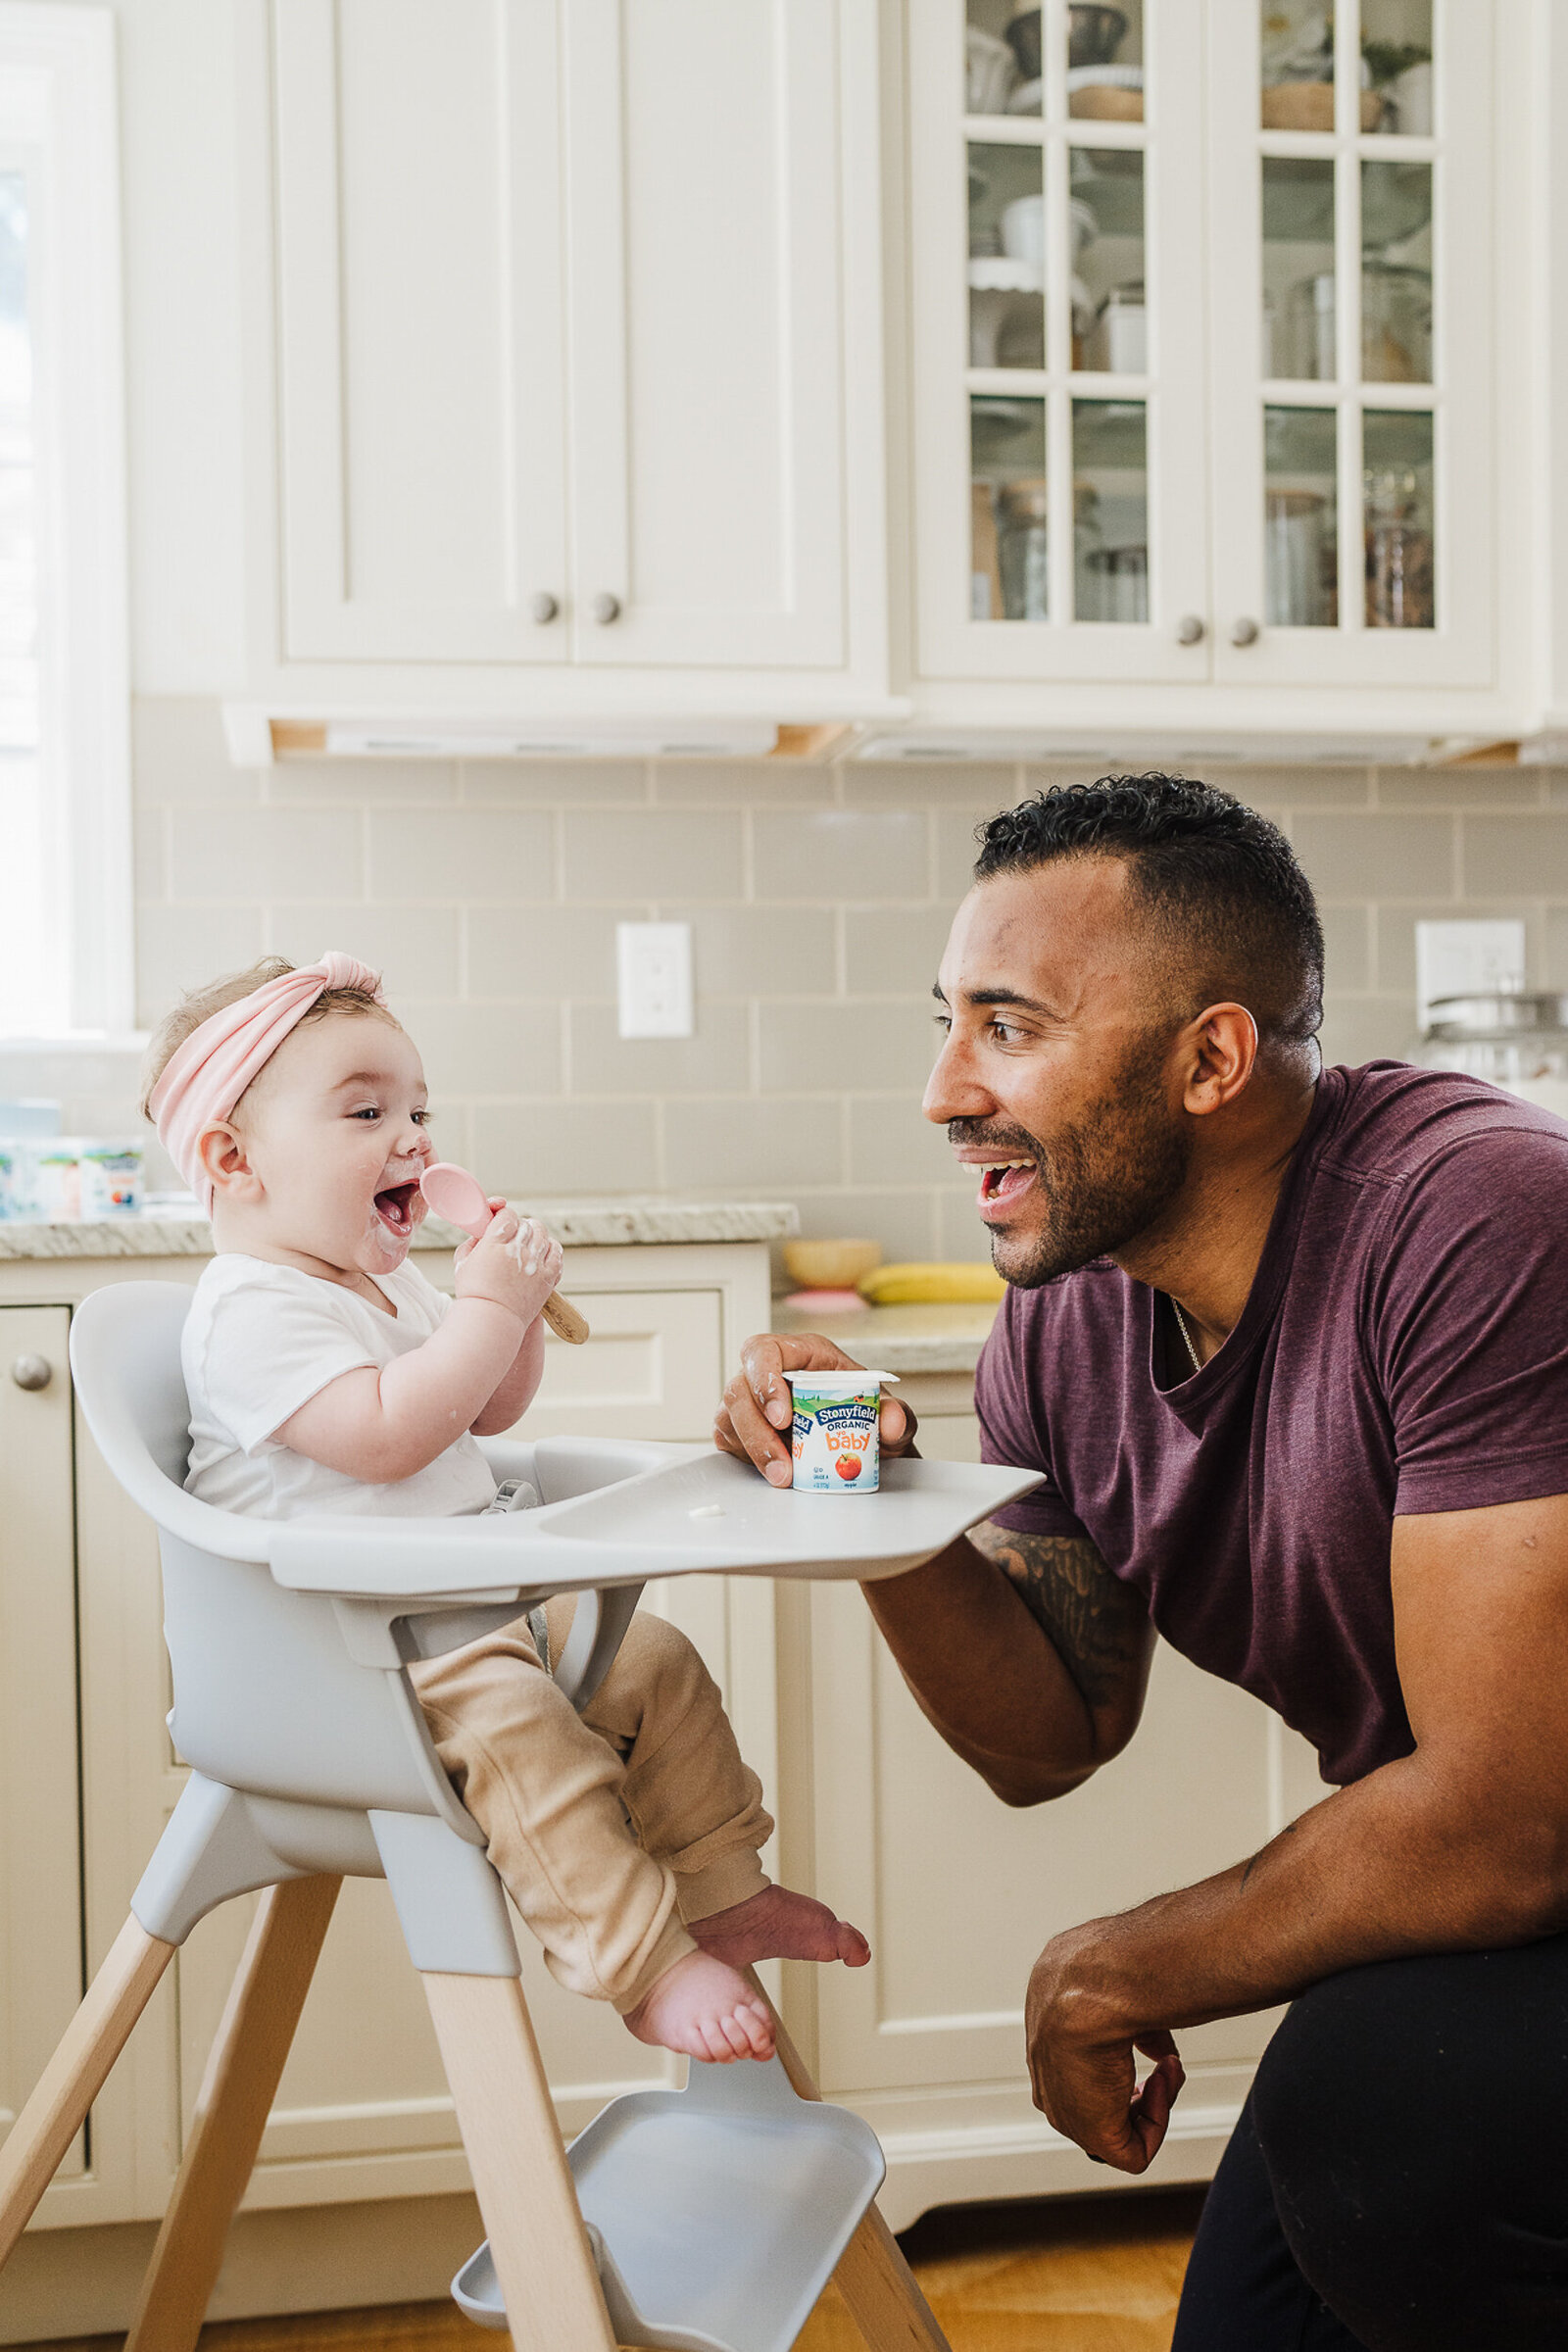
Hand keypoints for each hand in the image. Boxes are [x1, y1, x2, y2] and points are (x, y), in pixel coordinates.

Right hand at [455, 1208, 562, 1327]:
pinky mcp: (547, 1278)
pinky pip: (556, 1253)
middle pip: (526, 1224)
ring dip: (535, 1235)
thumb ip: (473, 1240)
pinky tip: (542, 1253)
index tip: (501, 1224)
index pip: (508, 1214)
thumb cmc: (474, 1293)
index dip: (504, 1216)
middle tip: (512, 1237)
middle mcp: (517, 1251)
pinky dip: (551, 1249)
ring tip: (527, 1244)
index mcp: (494, 1244)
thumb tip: (483, 1229)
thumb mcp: (462, 1262)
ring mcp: (534, 1264)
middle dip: (519, 1227)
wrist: (491, 1321)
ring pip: (542, 1234)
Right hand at [715, 1332, 917, 1488]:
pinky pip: (729, 1441)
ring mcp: (750, 1403)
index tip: (783, 1416)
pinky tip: (772, 1471)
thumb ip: (896, 1415)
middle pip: (739, 1390)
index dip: (764, 1379)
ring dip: (754, 1452)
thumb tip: (891, 1424)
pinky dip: (747, 1459)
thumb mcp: (887, 1412)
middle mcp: (768, 1374)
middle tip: (784, 1464)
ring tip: (784, 1478)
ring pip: (729, 1418)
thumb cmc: (864, 1414)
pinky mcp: (740, 1430)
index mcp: (800, 1354)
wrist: (860, 1445)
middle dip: (757, 1430)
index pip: (763, 1351)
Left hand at [1024, 1922, 1183, 2173]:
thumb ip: (1127, 2011)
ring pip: (1116, 2126)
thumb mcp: (1111, 1977)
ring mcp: (1065, 2106)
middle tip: (1163, 2060)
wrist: (1092, 1983)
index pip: (1080, 2062)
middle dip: (1137, 2084)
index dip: (1122, 2056)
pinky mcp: (1090, 2134)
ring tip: (1167, 2068)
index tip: (1149, 2038)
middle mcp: (1047, 2069)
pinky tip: (1163, 2082)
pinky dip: (1159, 2122)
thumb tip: (1155, 2034)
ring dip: (1153, 2101)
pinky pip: (1134, 2152)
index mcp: (1045, 2026)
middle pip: (1097, 2097)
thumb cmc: (1104, 1968)